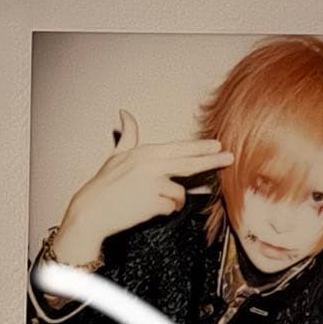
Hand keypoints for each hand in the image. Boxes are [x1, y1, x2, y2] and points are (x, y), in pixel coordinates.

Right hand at [52, 109, 233, 265]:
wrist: (92, 211)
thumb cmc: (105, 184)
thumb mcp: (117, 156)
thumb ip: (128, 135)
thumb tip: (124, 113)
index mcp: (145, 152)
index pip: (179, 149)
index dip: (200, 147)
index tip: (217, 145)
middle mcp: (152, 165)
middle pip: (189, 163)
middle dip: (212, 160)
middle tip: (230, 157)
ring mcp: (154, 184)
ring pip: (179, 193)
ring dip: (171, 200)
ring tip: (148, 201)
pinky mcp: (155, 202)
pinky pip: (171, 208)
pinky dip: (162, 211)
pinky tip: (145, 209)